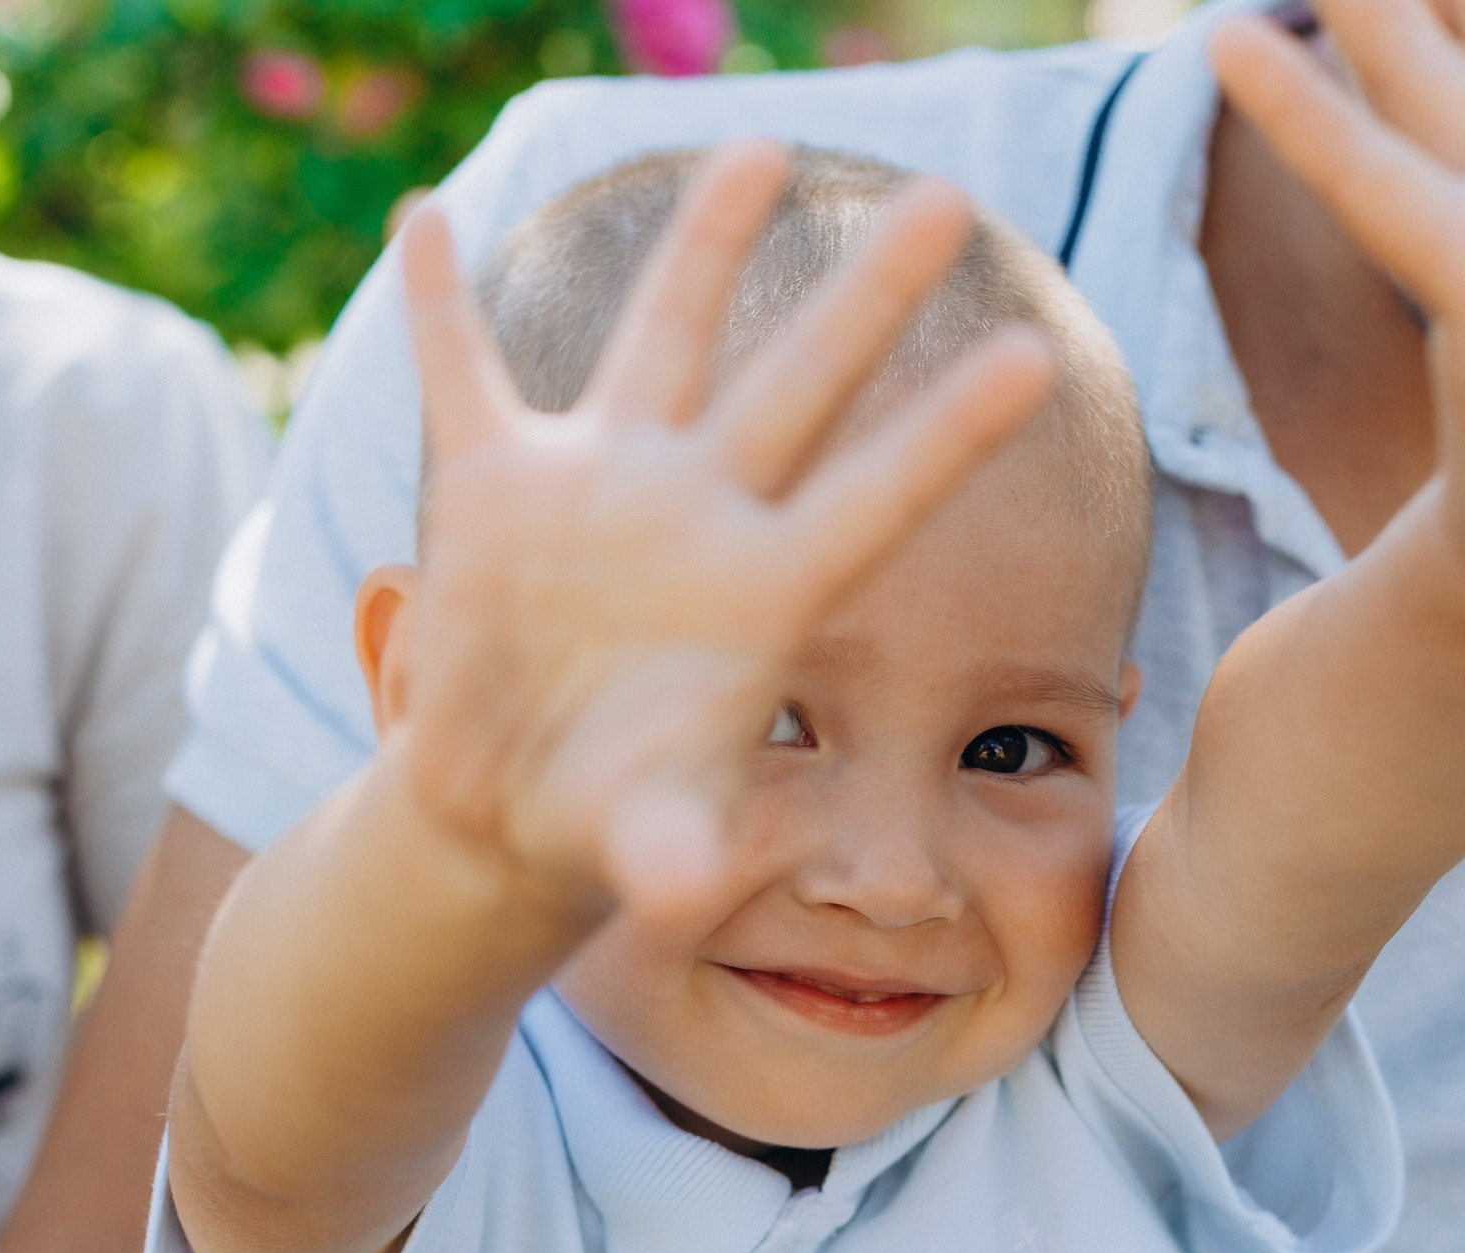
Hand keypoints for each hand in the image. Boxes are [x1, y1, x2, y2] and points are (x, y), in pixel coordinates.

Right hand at [390, 142, 1055, 920]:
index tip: (1036, 354)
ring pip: (663, 337)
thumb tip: (679, 894)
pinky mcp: (496, 484)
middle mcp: (701, 513)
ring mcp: (603, 484)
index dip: (948, 433)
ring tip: (760, 145)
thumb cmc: (613, 816)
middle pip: (799, 386)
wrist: (514, 797)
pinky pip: (464, 376)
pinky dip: (438, 308)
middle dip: (865, 298)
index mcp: (765, 592)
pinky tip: (428, 218)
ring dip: (703, 245)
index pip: (876, 497)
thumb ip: (673, 849)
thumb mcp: (649, 838)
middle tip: (944, 196)